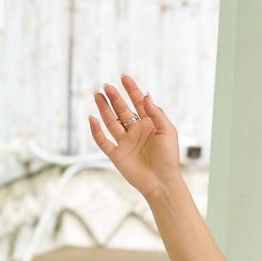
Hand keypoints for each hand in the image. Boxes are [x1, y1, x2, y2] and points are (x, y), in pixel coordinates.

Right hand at [88, 76, 180, 196]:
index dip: (131, 90)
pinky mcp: (117, 155)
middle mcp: (136, 131)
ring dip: (104, 109)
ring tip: (97, 95)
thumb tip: (146, 95)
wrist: (162, 182)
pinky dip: (96, 131)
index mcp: (149, 124)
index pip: (138, 103)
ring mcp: (125, 143)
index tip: (123, 77)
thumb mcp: (167, 131)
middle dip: (114, 98)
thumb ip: (156, 113)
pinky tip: (92, 119)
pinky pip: (103, 142)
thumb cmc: (169, 158)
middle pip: (122, 110)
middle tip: (106, 86)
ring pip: (111, 122)